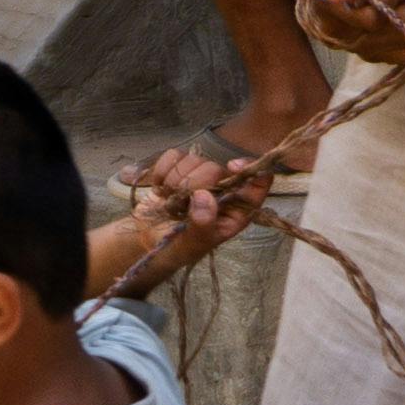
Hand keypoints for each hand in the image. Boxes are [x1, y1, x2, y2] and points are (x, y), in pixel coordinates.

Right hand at [106, 151, 275, 288]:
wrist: (145, 242)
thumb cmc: (176, 248)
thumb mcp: (192, 245)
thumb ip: (202, 224)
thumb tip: (204, 196)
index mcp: (237, 210)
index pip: (259, 181)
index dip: (250, 168)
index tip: (231, 166)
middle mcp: (222, 191)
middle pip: (216, 169)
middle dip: (195, 183)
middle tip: (180, 203)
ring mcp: (200, 178)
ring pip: (194, 160)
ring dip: (176, 180)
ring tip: (169, 200)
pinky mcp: (178, 169)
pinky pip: (174, 156)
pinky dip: (162, 170)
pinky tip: (160, 188)